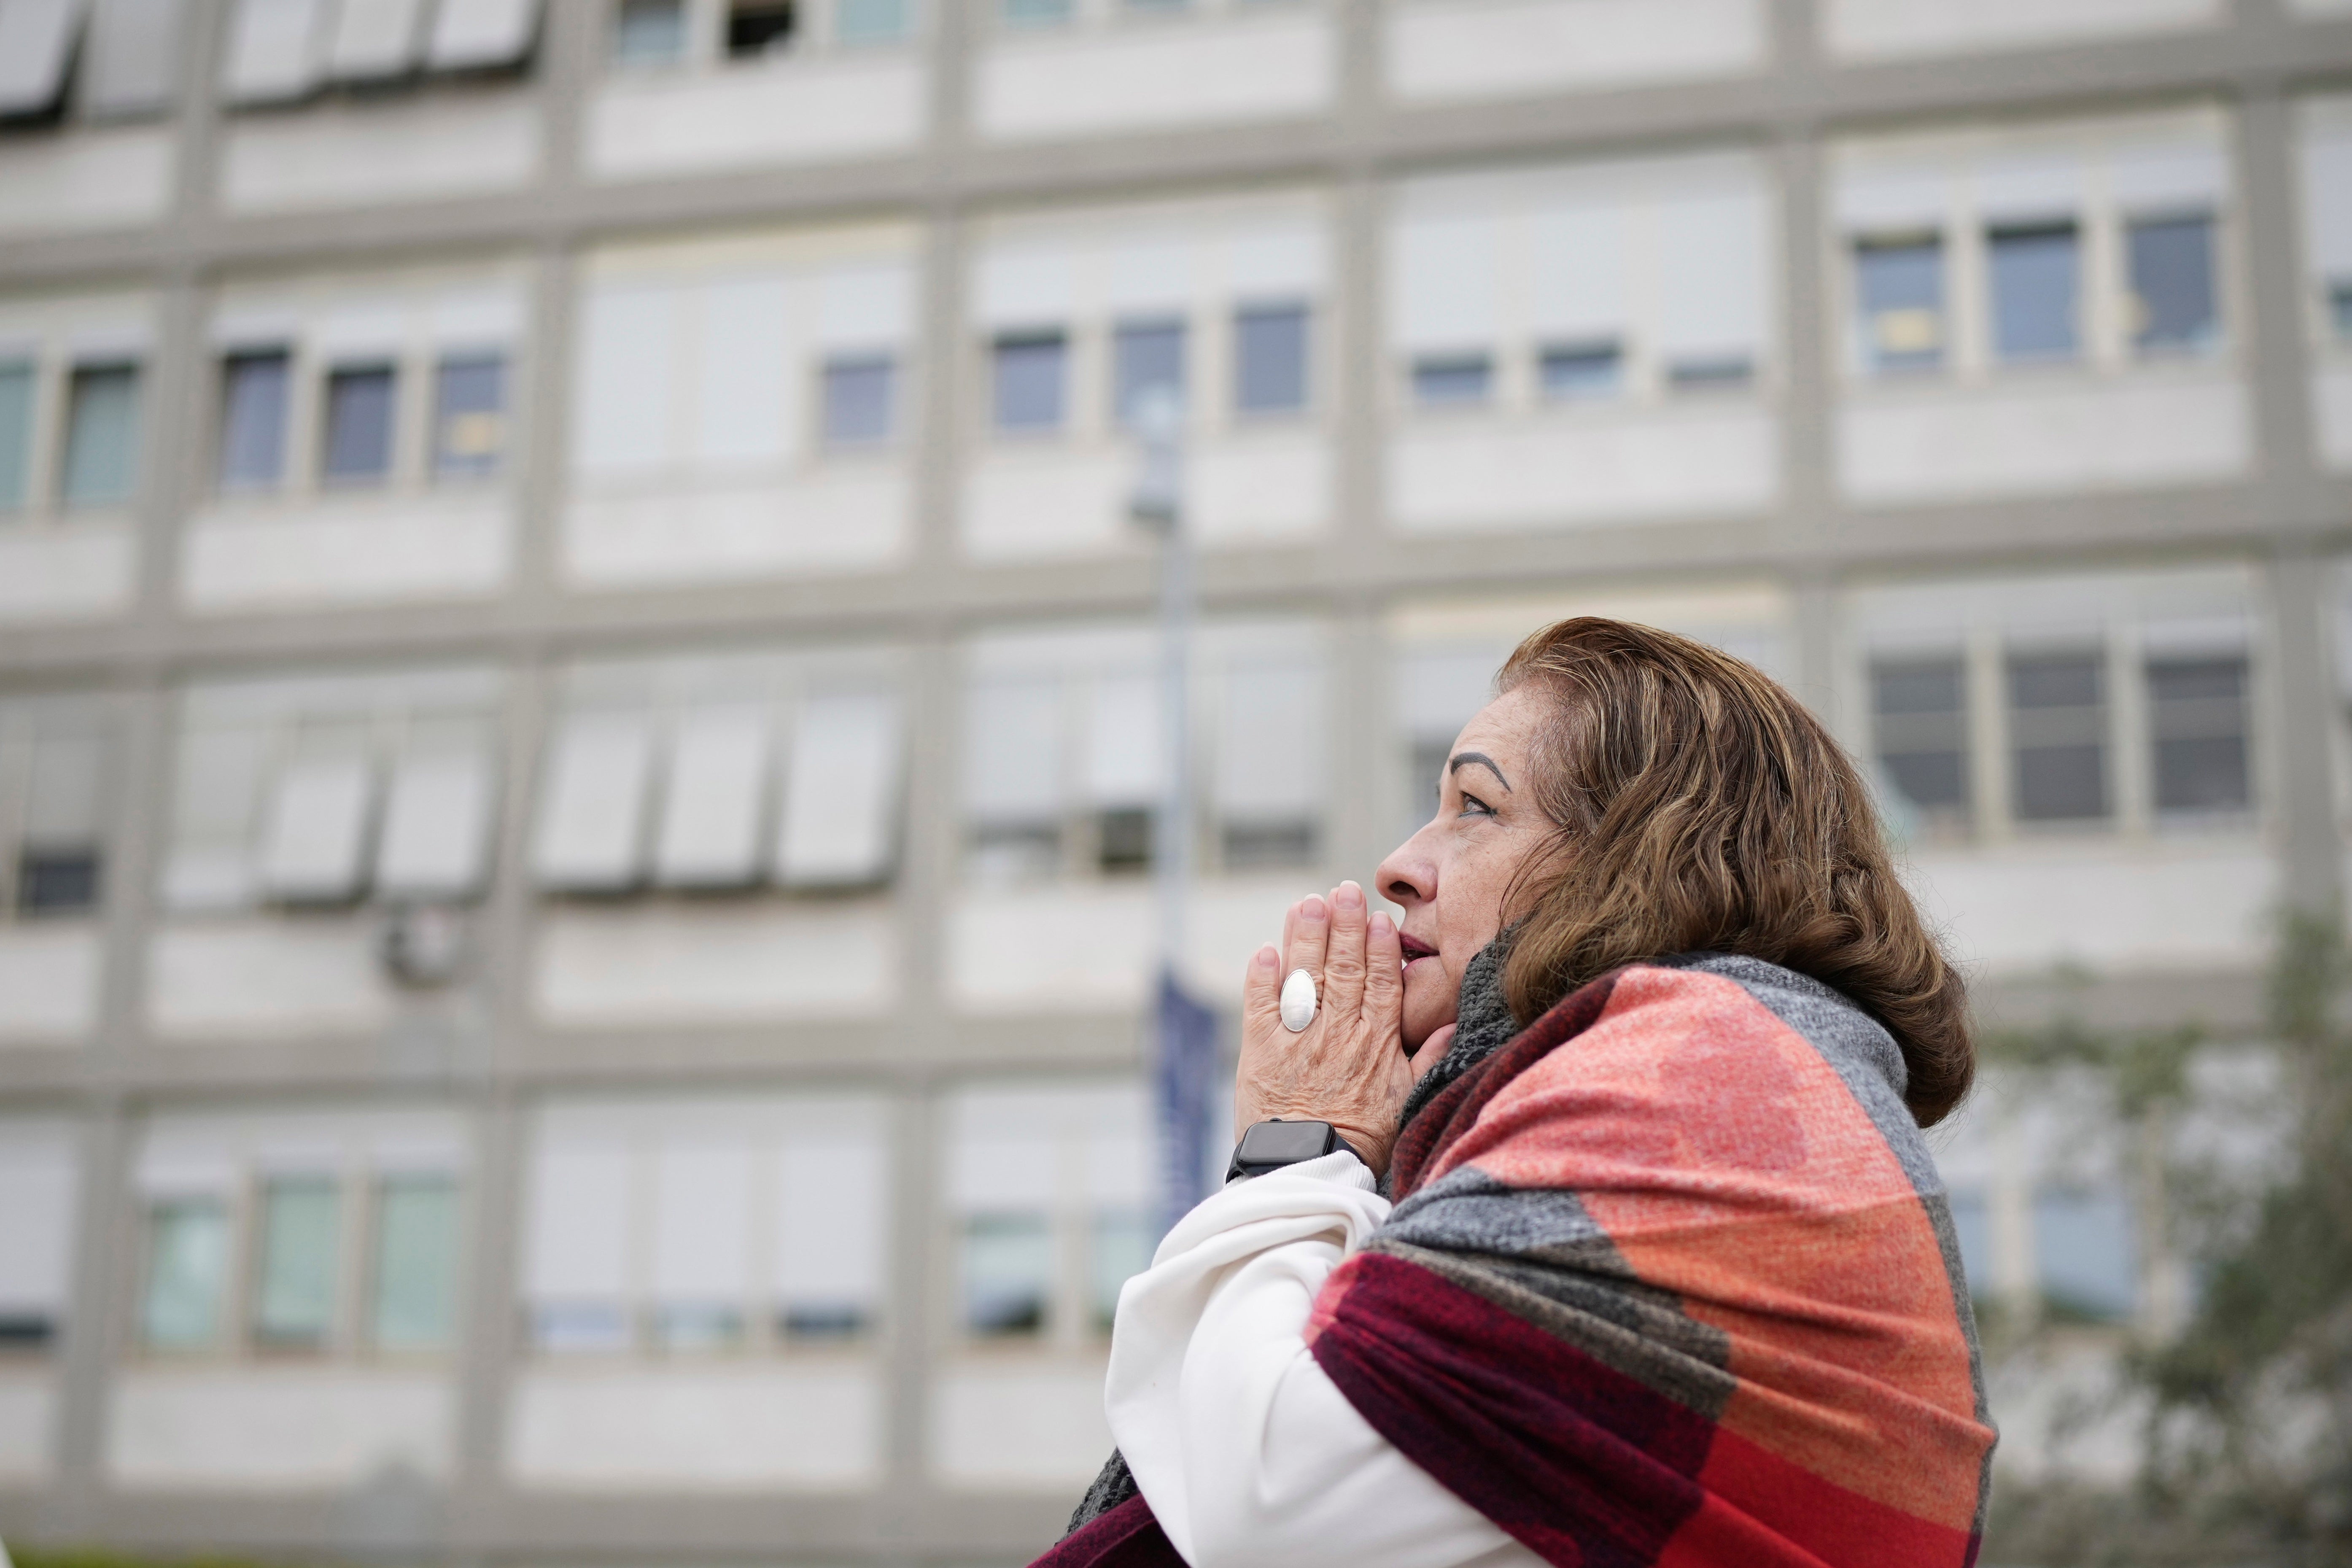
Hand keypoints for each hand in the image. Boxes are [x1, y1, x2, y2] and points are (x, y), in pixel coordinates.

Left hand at [1235, 880, 1442, 1178]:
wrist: (1310, 1170)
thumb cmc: (1362, 1139)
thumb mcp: (1408, 1101)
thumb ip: (1431, 1059)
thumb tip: (1454, 1023)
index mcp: (1375, 1043)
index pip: (1379, 984)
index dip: (1379, 948)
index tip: (1379, 917)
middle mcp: (1337, 1034)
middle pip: (1342, 969)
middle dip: (1343, 926)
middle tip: (1343, 890)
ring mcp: (1297, 1040)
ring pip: (1304, 978)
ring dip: (1305, 938)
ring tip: (1308, 903)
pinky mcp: (1261, 1051)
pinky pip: (1261, 1006)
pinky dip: (1262, 976)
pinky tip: (1267, 949)